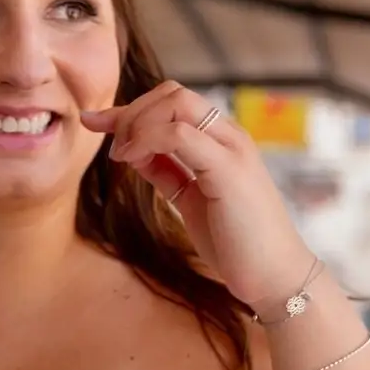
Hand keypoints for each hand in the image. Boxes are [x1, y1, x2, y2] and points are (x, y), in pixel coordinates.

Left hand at [81, 83, 313, 307]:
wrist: (274, 276)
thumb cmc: (236, 241)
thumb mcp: (190, 198)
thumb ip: (165, 169)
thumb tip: (130, 150)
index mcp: (221, 141)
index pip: (173, 101)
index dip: (131, 109)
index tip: (95, 122)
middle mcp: (229, 136)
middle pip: (173, 93)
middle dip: (132, 111)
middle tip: (112, 146)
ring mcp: (232, 149)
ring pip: (176, 104)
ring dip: (136, 124)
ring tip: (121, 156)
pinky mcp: (229, 169)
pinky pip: (180, 134)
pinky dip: (147, 140)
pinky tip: (131, 161)